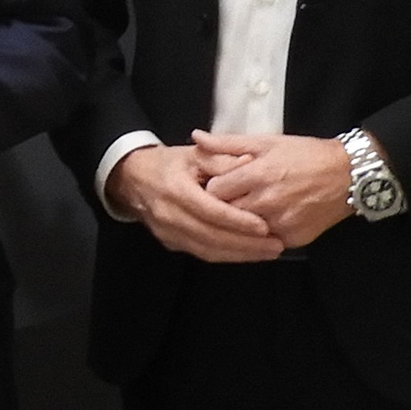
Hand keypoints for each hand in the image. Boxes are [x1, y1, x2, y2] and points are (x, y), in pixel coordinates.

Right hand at [106, 142, 284, 261]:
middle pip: (210, 236)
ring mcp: (167, 232)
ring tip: (269, 252)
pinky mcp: (170, 242)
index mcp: (175, 189)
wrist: (133, 178)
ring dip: (240, 254)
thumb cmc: (169, 164)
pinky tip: (248, 254)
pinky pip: (200, 253)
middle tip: (276, 245)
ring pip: (207, 250)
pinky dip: (227, 256)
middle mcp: (168, 214)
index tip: (264, 226)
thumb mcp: (195, 153)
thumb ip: (223, 159)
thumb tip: (251, 162)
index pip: (209, 210)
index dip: (237, 220)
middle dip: (245, 244)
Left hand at [194, 131, 353, 249]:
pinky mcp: (294, 238)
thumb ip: (228, 143)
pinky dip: (262, 233)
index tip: (219, 185)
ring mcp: (282, 222)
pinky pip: (265, 241)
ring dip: (242, 222)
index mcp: (259, 174)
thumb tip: (196, 137)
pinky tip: (268, 220)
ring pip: (244, 230)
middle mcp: (269, 201)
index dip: (213, 188)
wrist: (349, 175)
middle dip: (224, 206)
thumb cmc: (305, 155)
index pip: (214, 191)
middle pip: (226, 212)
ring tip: (250, 208)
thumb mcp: (267, 142)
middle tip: (232, 198)